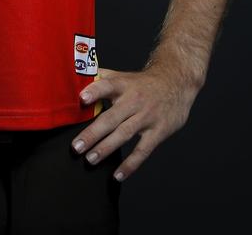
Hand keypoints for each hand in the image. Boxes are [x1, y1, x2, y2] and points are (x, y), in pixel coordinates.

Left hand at [70, 64, 200, 181]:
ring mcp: (147, 117)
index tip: (82, 98)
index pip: (107, 85)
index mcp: (123, 84)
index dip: (94, 91)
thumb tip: (74, 76)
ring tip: (90, 159)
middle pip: (111, 117)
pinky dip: (131, 164)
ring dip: (106, 148)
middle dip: (93, 133)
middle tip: (76, 147)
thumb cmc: (142, 82)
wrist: (176, 83)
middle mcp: (134, 100)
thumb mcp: (122, 75)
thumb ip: (99, 77)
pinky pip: (142, 150)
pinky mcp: (158, 132)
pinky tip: (118, 175)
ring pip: (124, 134)